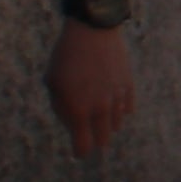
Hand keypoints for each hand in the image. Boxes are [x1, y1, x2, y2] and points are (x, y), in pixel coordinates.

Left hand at [47, 12, 135, 156]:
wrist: (93, 31)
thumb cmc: (66, 55)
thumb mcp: (52, 82)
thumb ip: (61, 106)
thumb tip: (72, 121)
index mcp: (78, 110)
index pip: (83, 145)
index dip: (79, 151)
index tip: (77, 151)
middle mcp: (100, 108)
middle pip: (102, 139)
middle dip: (94, 140)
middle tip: (88, 136)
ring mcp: (116, 98)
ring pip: (115, 124)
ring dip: (106, 124)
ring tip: (98, 116)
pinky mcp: (128, 86)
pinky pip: (127, 108)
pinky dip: (120, 110)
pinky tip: (113, 104)